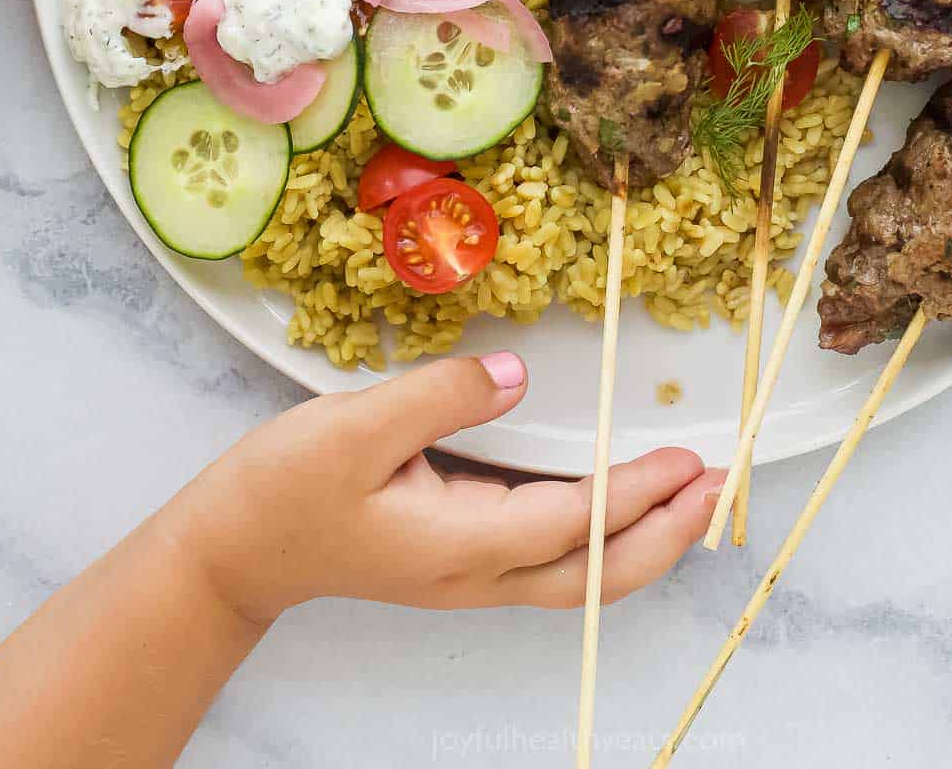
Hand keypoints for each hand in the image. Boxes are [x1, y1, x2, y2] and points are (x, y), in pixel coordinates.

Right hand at [176, 352, 721, 623]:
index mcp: (455, 546)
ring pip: (579, 577)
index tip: (686, 462)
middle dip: (665, 536)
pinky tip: (620, 498)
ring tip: (691, 490)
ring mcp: (470, 574)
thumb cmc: (284, 488)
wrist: (234, 550)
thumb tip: (515, 374)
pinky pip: (553, 558)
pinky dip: (603, 533)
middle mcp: (474, 573)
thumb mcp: (353, 427)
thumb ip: (441, 395)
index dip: (632, 495)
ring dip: (643, 538)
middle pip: (594, 578)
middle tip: (717, 486)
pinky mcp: (462, 558)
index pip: (568, 526)